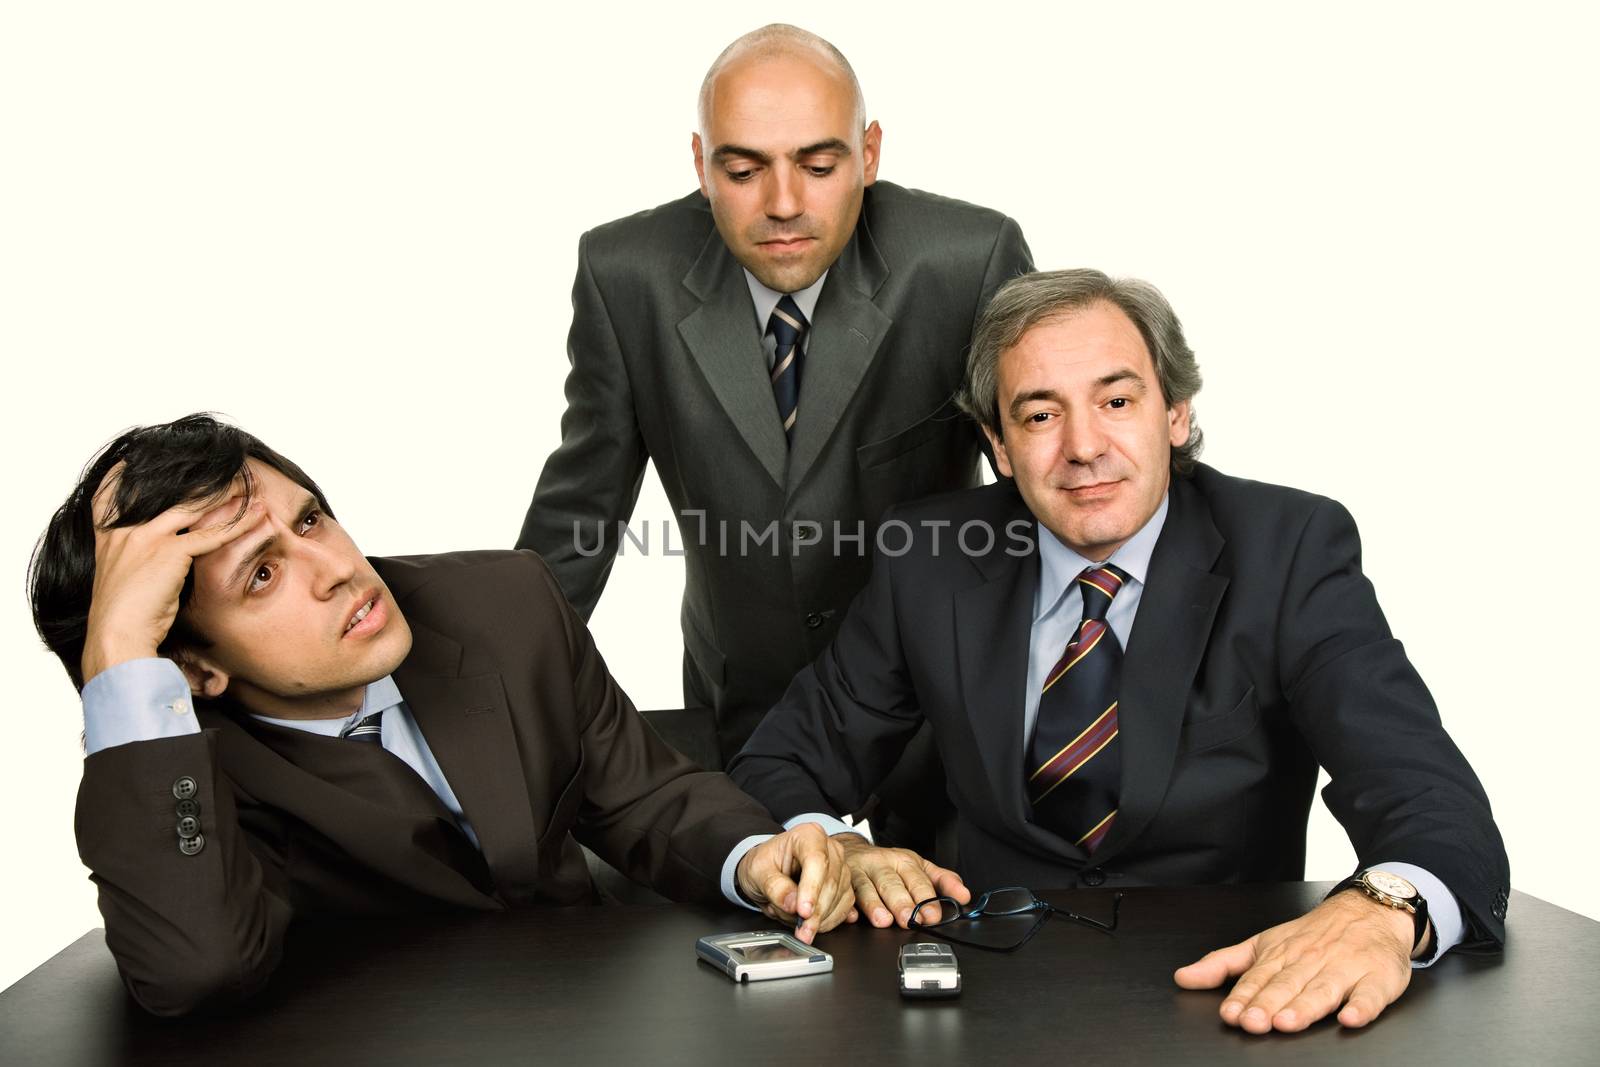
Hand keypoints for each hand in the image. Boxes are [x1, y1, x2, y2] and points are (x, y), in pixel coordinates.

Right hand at [80, 465, 264, 684]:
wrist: (116, 635)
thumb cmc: (121, 616)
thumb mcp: (120, 578)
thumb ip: (133, 558)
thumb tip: (159, 557)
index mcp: (107, 536)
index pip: (109, 494)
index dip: (124, 474)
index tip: (138, 461)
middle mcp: (124, 531)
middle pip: (167, 496)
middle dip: (200, 485)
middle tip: (224, 474)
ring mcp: (146, 538)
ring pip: (193, 509)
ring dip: (225, 498)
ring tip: (249, 489)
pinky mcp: (169, 552)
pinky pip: (211, 535)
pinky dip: (239, 525)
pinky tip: (258, 517)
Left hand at [735, 823, 854, 943]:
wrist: (769, 870)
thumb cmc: (765, 864)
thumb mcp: (758, 872)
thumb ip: (774, 887)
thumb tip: (792, 904)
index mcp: (809, 835)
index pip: (816, 861)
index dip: (811, 888)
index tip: (803, 911)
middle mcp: (829, 849)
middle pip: (831, 882)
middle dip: (815, 912)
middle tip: (800, 930)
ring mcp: (840, 867)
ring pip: (840, 898)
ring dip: (819, 919)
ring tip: (795, 922)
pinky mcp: (845, 886)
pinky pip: (845, 907)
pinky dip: (828, 921)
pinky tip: (812, 924)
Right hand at [834, 832, 969, 928]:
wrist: (854, 850)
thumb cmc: (889, 864)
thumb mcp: (918, 867)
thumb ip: (942, 880)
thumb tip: (964, 895)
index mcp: (903, 861)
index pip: (917, 879)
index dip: (925, 898)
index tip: (933, 915)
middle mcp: (881, 865)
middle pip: (892, 883)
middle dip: (901, 902)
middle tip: (909, 920)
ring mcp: (859, 872)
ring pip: (866, 888)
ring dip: (874, 905)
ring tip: (883, 920)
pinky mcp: (841, 882)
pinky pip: (843, 895)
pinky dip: (846, 906)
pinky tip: (850, 916)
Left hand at [1173, 890, 1418, 1032]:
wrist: (1369, 910)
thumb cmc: (1312, 935)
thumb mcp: (1262, 945)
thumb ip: (1223, 964)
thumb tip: (1184, 978)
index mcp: (1281, 955)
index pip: (1258, 979)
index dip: (1243, 998)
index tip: (1230, 1014)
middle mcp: (1311, 962)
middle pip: (1287, 986)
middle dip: (1268, 1004)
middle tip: (1252, 1022)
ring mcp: (1345, 970)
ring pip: (1323, 990)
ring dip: (1305, 1006)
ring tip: (1288, 1022)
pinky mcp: (1377, 979)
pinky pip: (1371, 995)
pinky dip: (1362, 1006)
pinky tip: (1350, 1018)